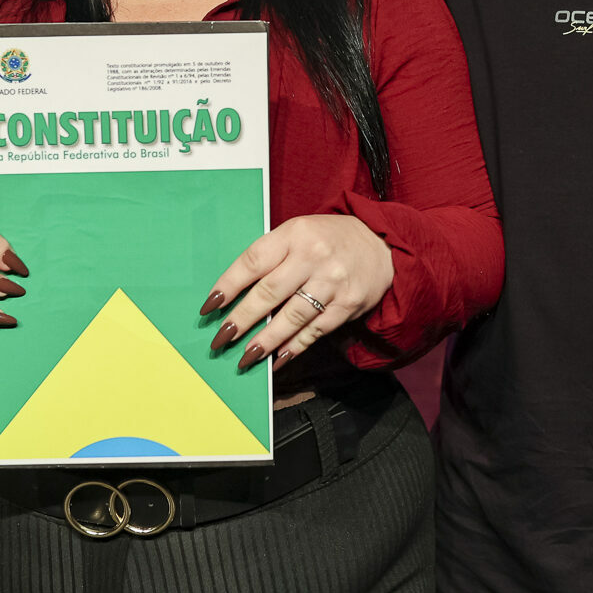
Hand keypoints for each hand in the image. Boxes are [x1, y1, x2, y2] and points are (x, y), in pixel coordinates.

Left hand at [199, 215, 392, 370]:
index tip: (210, 307)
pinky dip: (293, 348)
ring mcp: (332, 282)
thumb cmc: (328, 240)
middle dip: (241, 319)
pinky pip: (315, 331)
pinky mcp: (348, 305)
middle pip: (269, 292)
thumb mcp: (299, 233)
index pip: (253, 261)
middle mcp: (313, 256)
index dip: (228, 286)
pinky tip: (276, 359)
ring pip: (292, 317)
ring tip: (245, 357)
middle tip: (220, 339)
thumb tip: (236, 295)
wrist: (382, 244)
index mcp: (295, 234)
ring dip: (265, 341)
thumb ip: (272, 257)